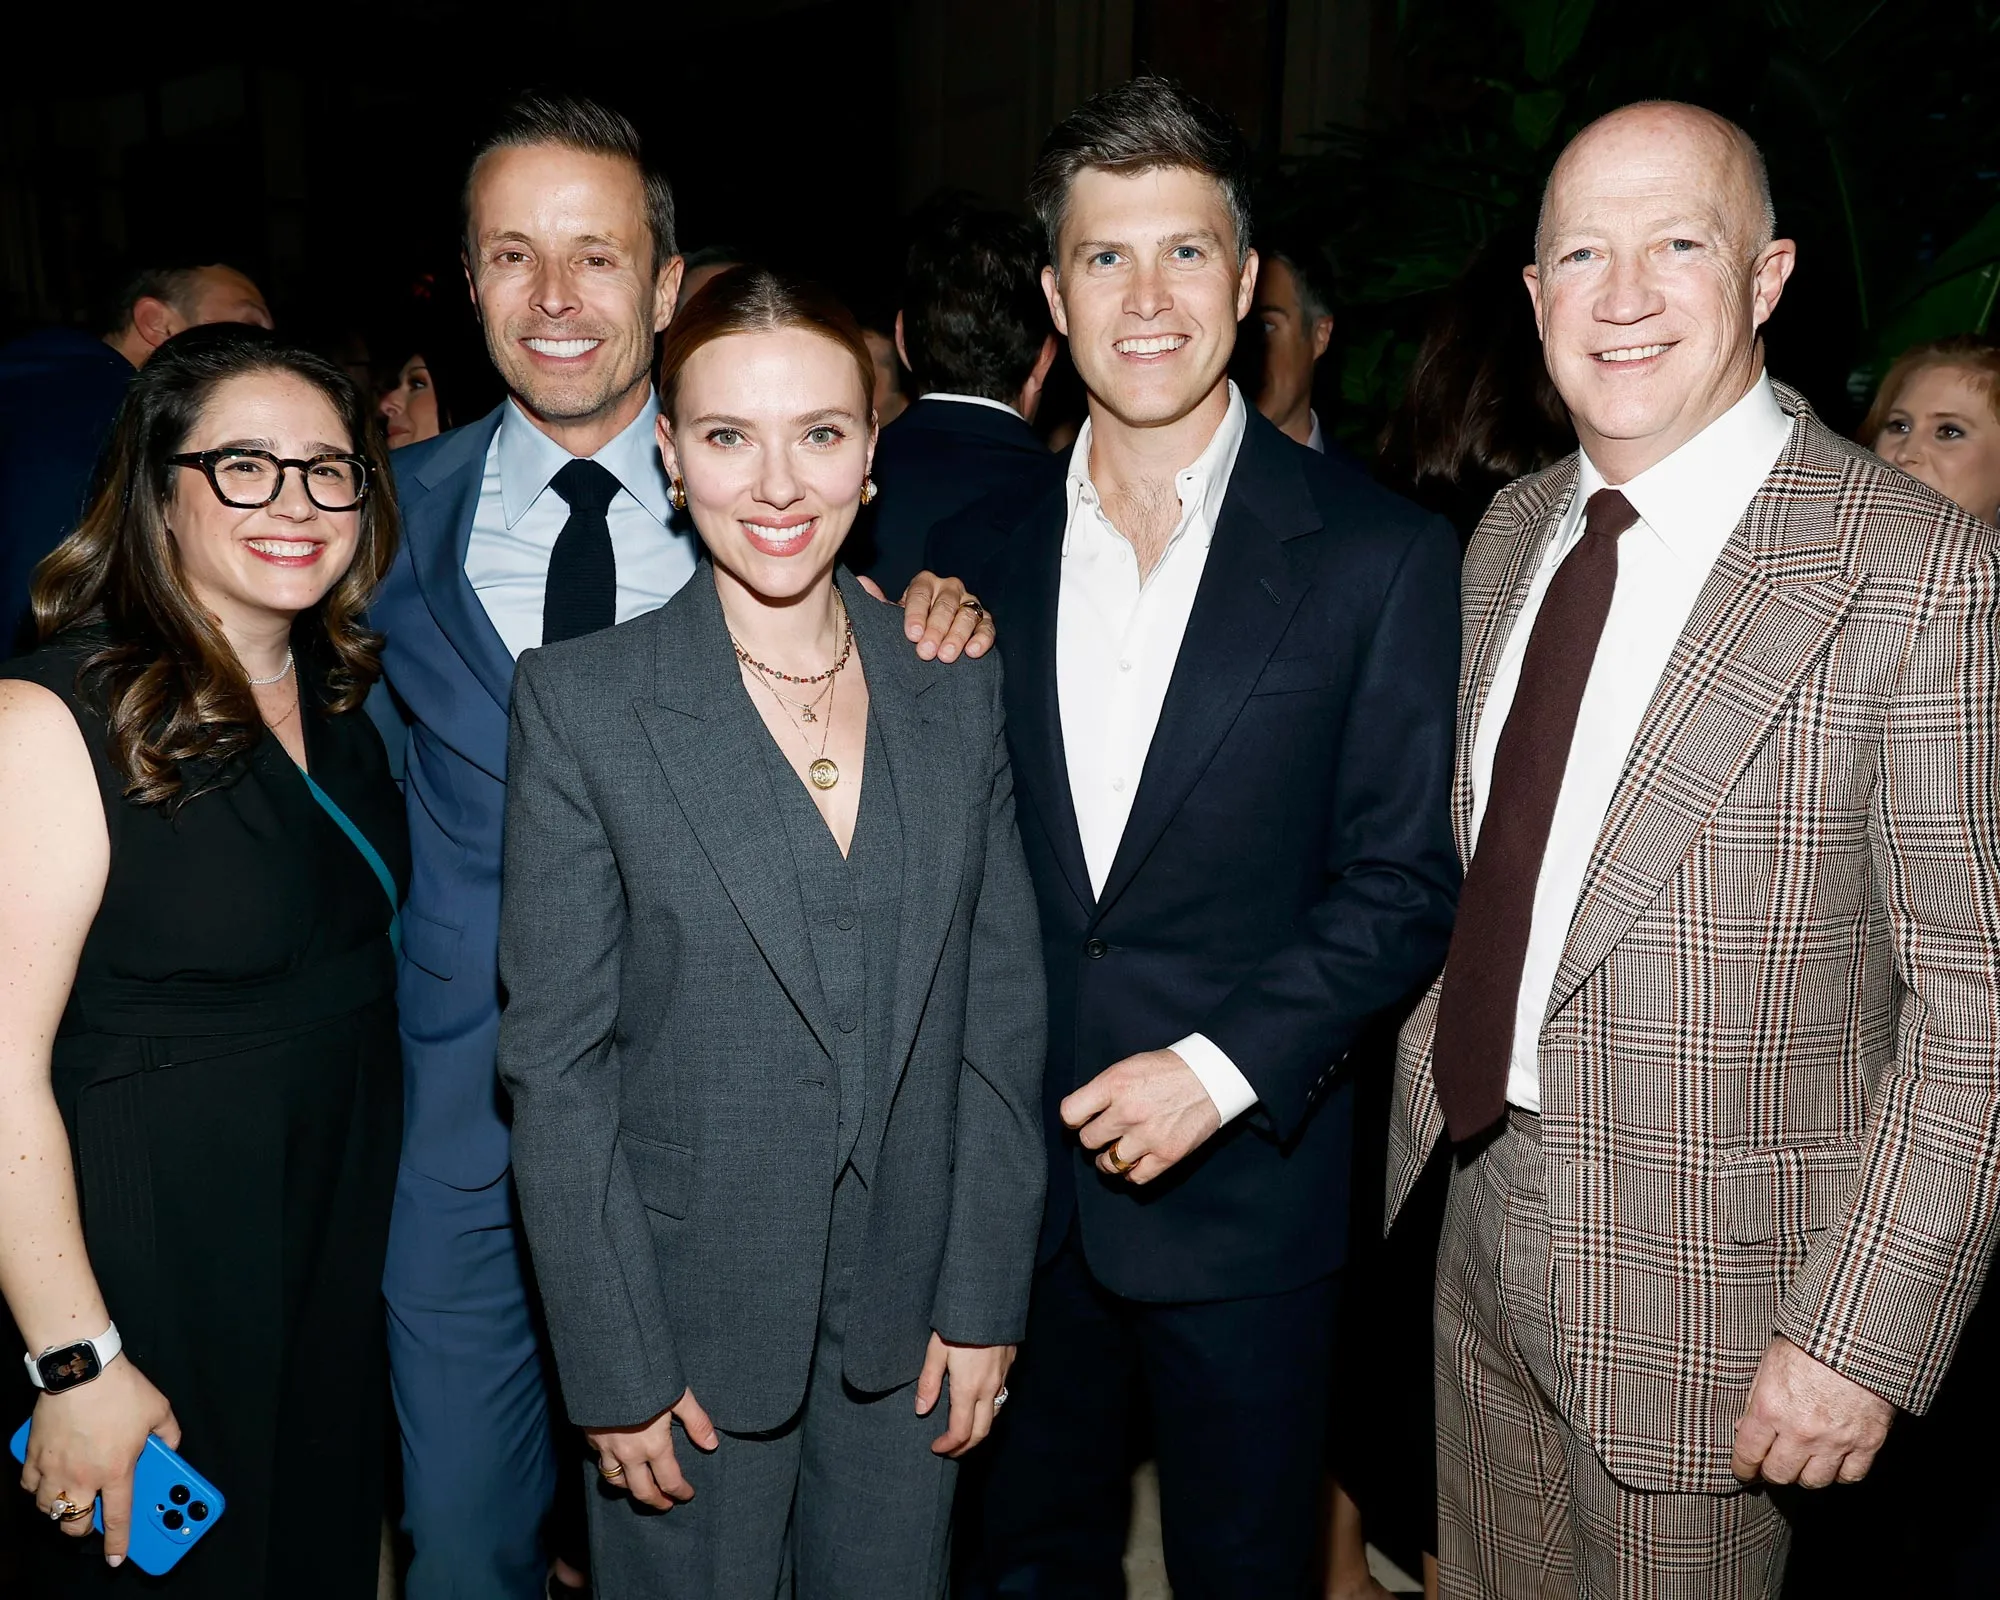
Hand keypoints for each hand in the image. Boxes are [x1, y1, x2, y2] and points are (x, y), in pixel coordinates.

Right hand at [17, 1356, 177, 1566]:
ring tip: (70, 1500)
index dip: (117, 1543)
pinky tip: (47, 1480)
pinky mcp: (34, 1454)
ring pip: (47, 1508)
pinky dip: (37, 1488)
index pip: (117, 1518)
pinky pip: (29, 1484)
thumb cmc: (120, 1389)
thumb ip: (168, 1434)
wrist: (82, 1369)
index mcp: (115, 1471)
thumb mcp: (159, 1410)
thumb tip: (170, 1447)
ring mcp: (54, 1468)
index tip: (116, 1558)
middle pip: (74, 1522)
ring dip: (58, 1510)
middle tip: (91, 1519)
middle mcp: (81, 1476)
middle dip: (82, 1528)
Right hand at [585, 1387, 718, 1510]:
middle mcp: (629, 1454)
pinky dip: (610, 1468)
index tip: (687, 1494)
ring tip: (639, 1488)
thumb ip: (696, 1422)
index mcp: (654, 1446)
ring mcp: (607, 1449)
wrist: (606, 1367)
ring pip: (616, 1482)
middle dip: (656, 1501)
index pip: (670, 1480)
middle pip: (642, 1491)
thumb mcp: (679, 1396)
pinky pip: (600, 1462)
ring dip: (630, 1489)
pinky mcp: (591, 1438)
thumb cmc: (647, 1378)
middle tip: (665, 1504)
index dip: (680, 1491)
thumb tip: (712, 1445)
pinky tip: (616, 1463)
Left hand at [856, 570, 994, 662]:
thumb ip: (878, 602)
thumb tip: (862, 582)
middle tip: (926, 652)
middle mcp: (949, 588)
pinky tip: (972, 653)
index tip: (911, 635)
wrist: (930, 643)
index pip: (920, 593)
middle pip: (945, 604)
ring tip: (946, 656)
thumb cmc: (909, 628)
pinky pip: (987, 627)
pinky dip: (982, 639)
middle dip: (936, 629)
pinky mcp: (985, 621)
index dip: (915, 614)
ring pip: (966, 615)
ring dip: (957, 636)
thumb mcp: (891, 617)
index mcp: (924, 583)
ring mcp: (969, 603)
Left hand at [915, 1333, 1014, 1455]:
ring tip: (964, 1432)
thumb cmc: (960, 1324)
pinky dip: (989, 1411)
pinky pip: (1001, 1398)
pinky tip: (979, 1404)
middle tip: (950, 1450)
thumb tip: (921, 1410)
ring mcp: (1002, 1379)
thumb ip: (929, 1382)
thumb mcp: (936, 1350)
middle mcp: (988, 1389)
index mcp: (968, 1388)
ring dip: (979, 1430)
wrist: (991, 1301)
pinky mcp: (1008, 1366)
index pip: (961, 1431)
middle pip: (982, 1432)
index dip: (949, 1445)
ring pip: (994, 1416)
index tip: (936, 1448)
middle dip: (966, 1447)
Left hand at [1062, 1048, 1221, 1184]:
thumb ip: (1104, 1090)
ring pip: (1108, 1163)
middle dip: (1094, 1137)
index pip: (1070, 1113)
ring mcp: (1148, 1135)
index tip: (1080, 1120)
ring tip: (1115, 1151)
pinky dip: (1131, 1173)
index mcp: (1114, 1084)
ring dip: (1108, 1160)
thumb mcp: (1128, 1066)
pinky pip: (1135, 1178)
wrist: (1211, 1076)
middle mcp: (1127, 1111)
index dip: (1073, 1119)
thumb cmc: (1168, 1070)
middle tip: (1104, 1133)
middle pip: (1088, 1140)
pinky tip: (1135, 1162)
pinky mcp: (1167, 1154)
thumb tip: (1083, 1114)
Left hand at [1732, 1335, 1894, 1487]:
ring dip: (1804, 1474)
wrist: (1860, 1336)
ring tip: (1801, 1462)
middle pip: (1779, 1474)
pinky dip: (1839, 1473)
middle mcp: (1801, 1431)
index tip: (1743, 1471)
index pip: (1748, 1454)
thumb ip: (1755, 1398)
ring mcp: (1836, 1440)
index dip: (1742, 1467)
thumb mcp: (1770, 1362)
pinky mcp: (1867, 1443)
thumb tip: (1742, 1428)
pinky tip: (1833, 1461)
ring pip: (1814, 1481)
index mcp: (1771, 1408)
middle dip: (1770, 1471)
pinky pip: (1849, 1476)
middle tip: (1771, 1464)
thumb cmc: (1810, 1342)